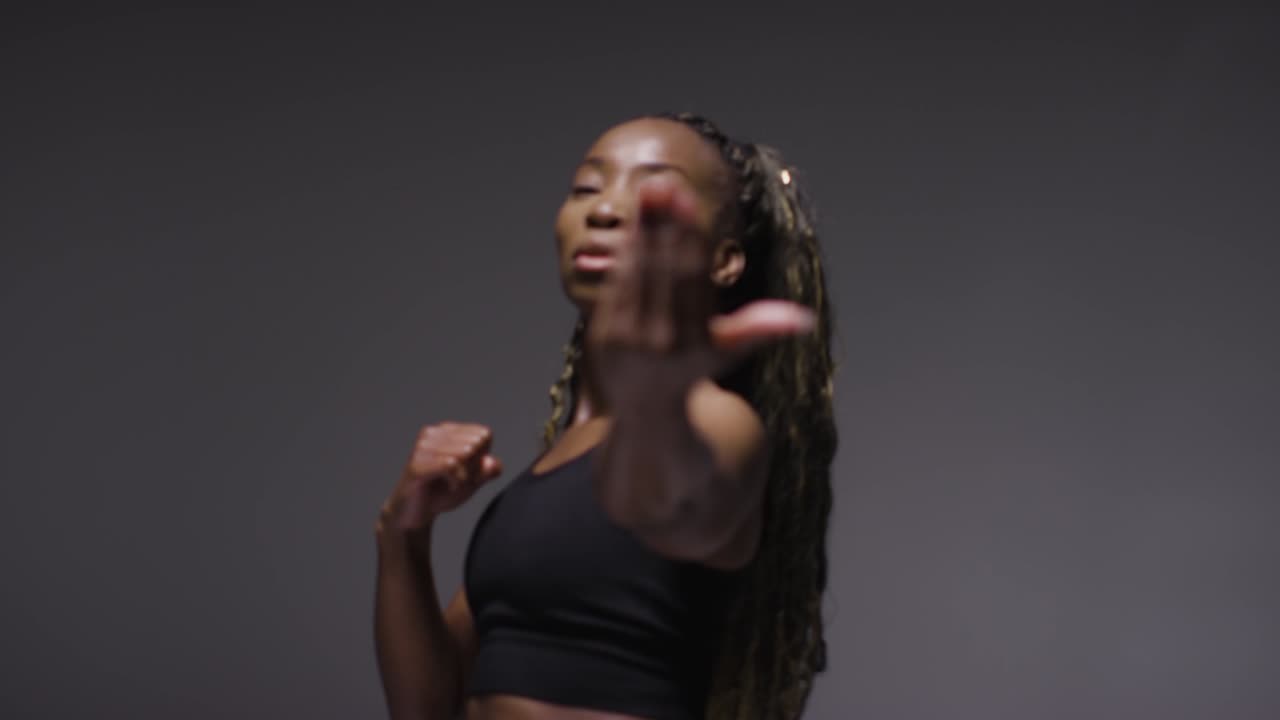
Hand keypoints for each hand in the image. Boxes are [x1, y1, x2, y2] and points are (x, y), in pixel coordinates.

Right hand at [378, 422, 502, 536]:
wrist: (414, 514)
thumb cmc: (441, 493)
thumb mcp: (472, 481)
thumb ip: (488, 470)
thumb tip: (492, 463)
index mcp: (447, 430)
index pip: (484, 434)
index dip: (482, 457)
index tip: (468, 471)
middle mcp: (434, 433)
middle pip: (476, 443)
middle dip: (473, 467)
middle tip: (459, 480)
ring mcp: (423, 447)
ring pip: (465, 453)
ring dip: (465, 476)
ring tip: (452, 484)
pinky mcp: (416, 464)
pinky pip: (451, 465)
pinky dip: (457, 480)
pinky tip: (450, 486)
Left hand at [587, 178, 814, 410]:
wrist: (647, 411)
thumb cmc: (693, 370)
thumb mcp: (727, 353)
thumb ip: (759, 330)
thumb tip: (804, 319)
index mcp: (695, 342)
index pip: (692, 278)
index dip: (687, 236)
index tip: (687, 201)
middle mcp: (661, 341)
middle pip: (663, 270)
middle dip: (663, 225)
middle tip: (664, 183)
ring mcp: (629, 339)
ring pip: (637, 272)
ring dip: (642, 230)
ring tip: (649, 192)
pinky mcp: (604, 336)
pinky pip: (616, 284)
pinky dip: (624, 253)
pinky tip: (634, 224)